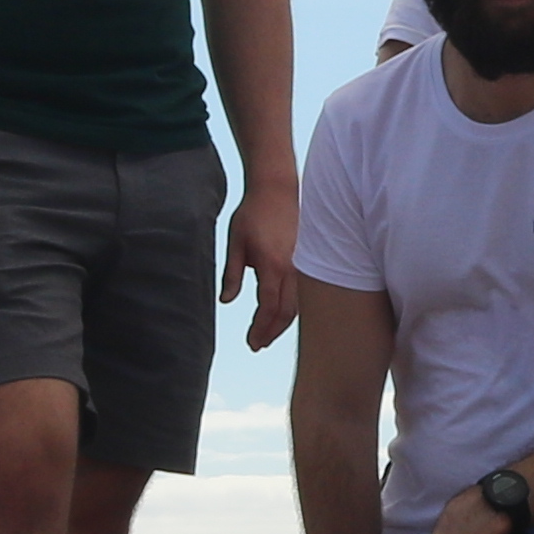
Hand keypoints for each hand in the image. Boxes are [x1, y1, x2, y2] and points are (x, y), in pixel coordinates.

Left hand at [224, 179, 304, 352]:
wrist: (277, 188)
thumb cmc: (253, 213)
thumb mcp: (235, 242)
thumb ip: (232, 274)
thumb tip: (226, 301)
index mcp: (272, 264)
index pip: (269, 306)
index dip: (260, 328)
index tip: (251, 341)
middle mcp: (292, 267)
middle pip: (287, 312)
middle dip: (272, 332)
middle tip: (258, 345)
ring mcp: (303, 263)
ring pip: (298, 304)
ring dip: (283, 323)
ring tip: (267, 334)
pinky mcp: (307, 259)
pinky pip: (303, 292)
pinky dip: (292, 308)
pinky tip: (281, 313)